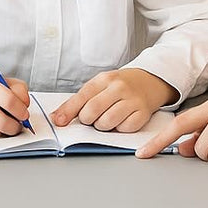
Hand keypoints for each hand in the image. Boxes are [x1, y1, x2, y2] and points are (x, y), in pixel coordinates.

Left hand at [52, 68, 176, 132]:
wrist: (150, 81)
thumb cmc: (120, 86)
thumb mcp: (100, 86)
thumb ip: (78, 101)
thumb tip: (56, 117)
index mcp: (104, 79)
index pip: (82, 96)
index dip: (68, 111)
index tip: (58, 122)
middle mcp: (119, 87)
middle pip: (92, 111)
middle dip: (87, 120)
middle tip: (91, 118)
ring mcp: (132, 100)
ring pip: (107, 123)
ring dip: (102, 126)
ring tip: (106, 118)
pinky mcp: (143, 113)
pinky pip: (124, 129)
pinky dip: (119, 128)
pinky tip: (121, 120)